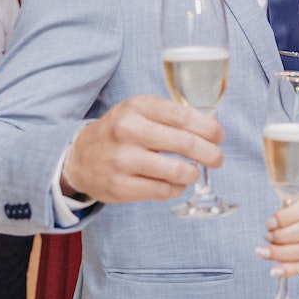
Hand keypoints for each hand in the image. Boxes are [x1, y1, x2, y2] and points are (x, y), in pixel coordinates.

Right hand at [60, 94, 220, 203]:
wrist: (79, 157)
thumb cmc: (118, 132)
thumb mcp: (138, 111)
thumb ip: (171, 115)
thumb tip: (212, 126)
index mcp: (136, 107)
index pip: (183, 115)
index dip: (208, 127)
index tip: (219, 135)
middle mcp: (128, 131)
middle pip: (185, 143)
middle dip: (210, 153)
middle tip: (218, 158)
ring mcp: (123, 160)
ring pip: (178, 171)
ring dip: (194, 173)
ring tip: (193, 172)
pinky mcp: (121, 186)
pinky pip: (164, 190)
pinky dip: (176, 188)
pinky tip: (174, 182)